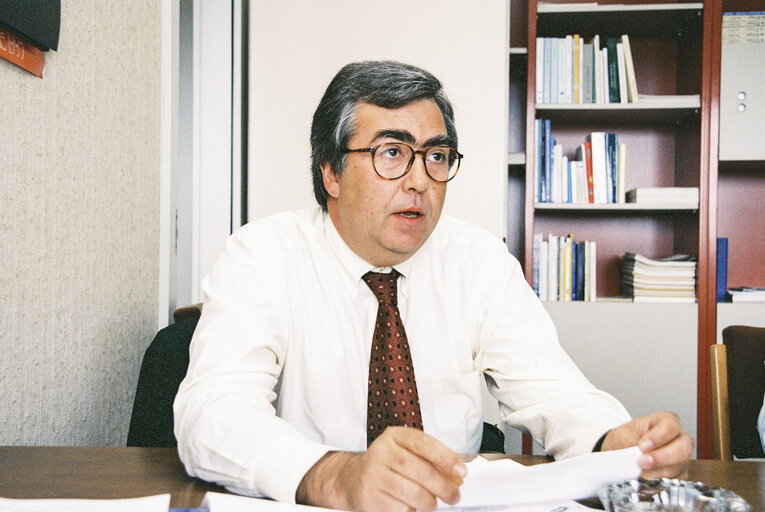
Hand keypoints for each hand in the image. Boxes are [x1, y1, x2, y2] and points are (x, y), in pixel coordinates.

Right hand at [295, 426, 466, 511]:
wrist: (351, 479)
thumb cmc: (385, 465)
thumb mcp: (405, 452)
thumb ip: (429, 459)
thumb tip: (456, 476)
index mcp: (394, 436)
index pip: (424, 444)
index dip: (446, 458)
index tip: (461, 472)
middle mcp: (381, 453)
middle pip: (421, 471)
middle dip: (444, 487)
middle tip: (454, 496)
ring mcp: (373, 476)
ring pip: (414, 494)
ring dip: (430, 503)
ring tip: (432, 503)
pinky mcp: (370, 499)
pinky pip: (401, 510)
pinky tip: (411, 507)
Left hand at [602, 411, 692, 478]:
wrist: (620, 453)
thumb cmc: (625, 439)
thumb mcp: (622, 434)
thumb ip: (629, 442)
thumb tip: (636, 453)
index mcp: (666, 421)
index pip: (670, 426)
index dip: (658, 437)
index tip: (642, 446)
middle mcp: (678, 439)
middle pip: (682, 449)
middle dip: (662, 457)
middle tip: (642, 462)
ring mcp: (681, 459)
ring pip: (679, 468)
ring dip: (658, 472)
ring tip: (639, 471)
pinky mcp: (678, 476)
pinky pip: (675, 482)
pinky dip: (660, 482)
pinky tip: (646, 480)